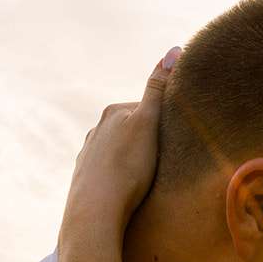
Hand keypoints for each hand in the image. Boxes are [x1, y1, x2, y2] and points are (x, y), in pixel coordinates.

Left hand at [59, 46, 180, 240]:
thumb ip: (159, 89)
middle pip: (131, 130)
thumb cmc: (127, 168)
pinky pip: (108, 173)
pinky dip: (119, 178)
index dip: (164, 122)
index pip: (146, 108)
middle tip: (166, 162)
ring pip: (117, 152)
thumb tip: (174, 49)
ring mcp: (88, 155)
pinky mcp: (85, 180)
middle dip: (147, 141)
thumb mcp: (149, 124)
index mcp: (113, 112)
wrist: (95, 212)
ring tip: (147, 180)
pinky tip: (127, 193)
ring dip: (132, 161)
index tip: (177, 139)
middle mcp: (96, 130)